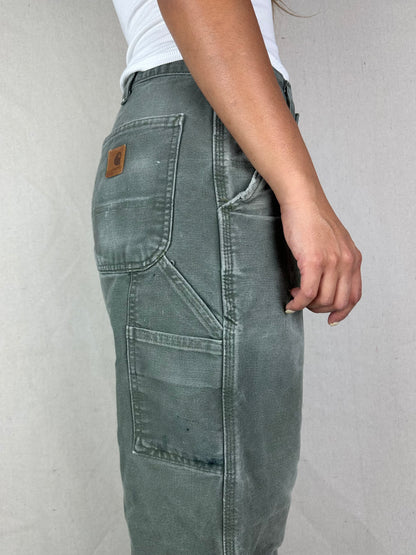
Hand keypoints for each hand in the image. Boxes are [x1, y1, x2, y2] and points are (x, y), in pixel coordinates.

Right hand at [281, 197, 361, 325]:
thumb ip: (336, 261)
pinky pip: (307, 293)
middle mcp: (347, 262)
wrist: (302, 200)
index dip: (342, 312)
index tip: (331, 320)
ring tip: (295, 296)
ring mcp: (332, 262)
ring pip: (323, 301)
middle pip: (339, 302)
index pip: (354, 296)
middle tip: (305, 303)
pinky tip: (290, 301)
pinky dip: (297, 302)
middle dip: (321, 310)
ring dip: (307, 306)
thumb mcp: (333, 242)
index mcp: (354, 258)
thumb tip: (325, 283)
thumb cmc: (312, 218)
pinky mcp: (314, 261)